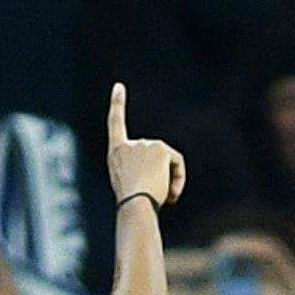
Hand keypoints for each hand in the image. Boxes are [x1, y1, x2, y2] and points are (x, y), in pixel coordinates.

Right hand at [102, 82, 184, 210]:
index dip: (117, 104)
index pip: (115, 124)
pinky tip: (172, 195)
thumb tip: (167, 185)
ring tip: (164, 199)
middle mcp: (128, 145)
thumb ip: (145, 177)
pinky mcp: (159, 149)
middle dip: (161, 176)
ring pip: (166, 161)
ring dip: (170, 180)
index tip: (119, 86)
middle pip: (154, 155)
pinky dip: (179, 178)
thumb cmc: (133, 208)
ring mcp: (144, 145)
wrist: (134, 206)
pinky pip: (177, 162)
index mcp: (116, 154)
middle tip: (160, 199)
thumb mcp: (134, 190)